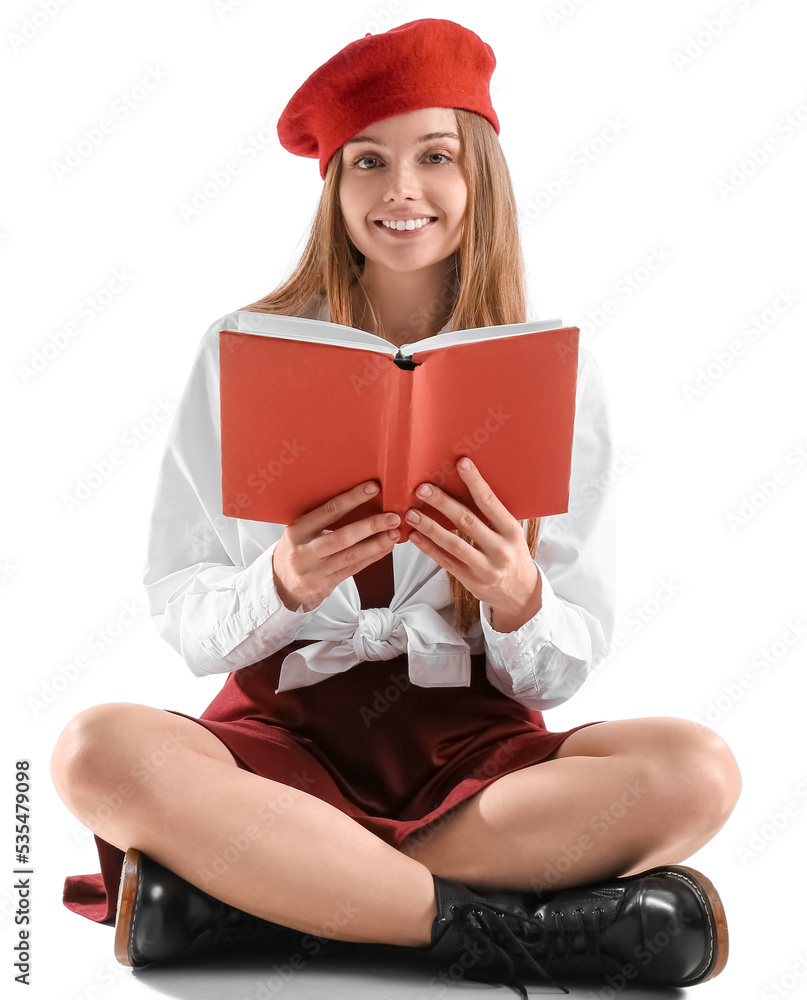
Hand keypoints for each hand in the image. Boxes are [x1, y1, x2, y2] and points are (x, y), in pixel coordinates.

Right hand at [272, 481, 399, 609]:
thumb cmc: (297, 546)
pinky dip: (373, 557)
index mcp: (298, 530)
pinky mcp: (326, 584)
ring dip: (376, 544)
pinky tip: (387, 547)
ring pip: (351, 556)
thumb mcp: (301, 529)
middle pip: (342, 537)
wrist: (282, 581)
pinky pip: (354, 569)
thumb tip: (360, 497)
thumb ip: (323, 518)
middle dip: (370, 526)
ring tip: (394, 533)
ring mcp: (316, 571)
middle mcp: (305, 551)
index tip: (373, 488)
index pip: (328, 511)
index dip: (352, 499)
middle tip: (392, 517)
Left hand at [404, 458, 541, 630]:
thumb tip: (466, 483)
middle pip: (467, 521)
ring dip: (429, 527)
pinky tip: (414, 535)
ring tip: (411, 512)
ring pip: (453, 544)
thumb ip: (493, 514)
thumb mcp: (511, 532)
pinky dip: (428, 547)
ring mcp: (484, 567)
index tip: (461, 463)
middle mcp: (500, 549)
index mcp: (511, 531)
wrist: (520, 592)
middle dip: (443, 503)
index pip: (491, 503)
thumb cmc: (512, 552)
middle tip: (423, 488)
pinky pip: (445, 561)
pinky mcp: (470, 580)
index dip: (475, 482)